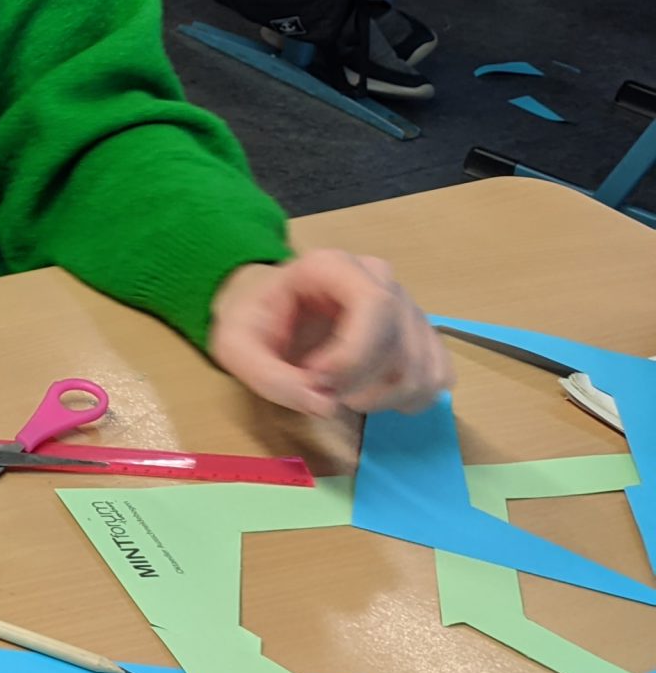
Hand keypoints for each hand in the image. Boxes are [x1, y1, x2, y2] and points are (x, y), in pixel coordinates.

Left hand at [208, 251, 451, 417]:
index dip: (354, 355)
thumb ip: (269, 377)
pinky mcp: (421, 338)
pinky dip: (407, 400)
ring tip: (340, 393)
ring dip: (381, 399)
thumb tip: (324, 405)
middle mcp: (380, 280)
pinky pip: (438, 379)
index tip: (317, 379)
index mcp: (334, 267)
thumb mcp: (236, 347)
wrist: (267, 311)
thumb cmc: (254, 322)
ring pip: (421, 369)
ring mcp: (407, 308)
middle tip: (318, 391)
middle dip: (358, 384)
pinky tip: (370, 395)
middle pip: (399, 343)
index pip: (375, 305)